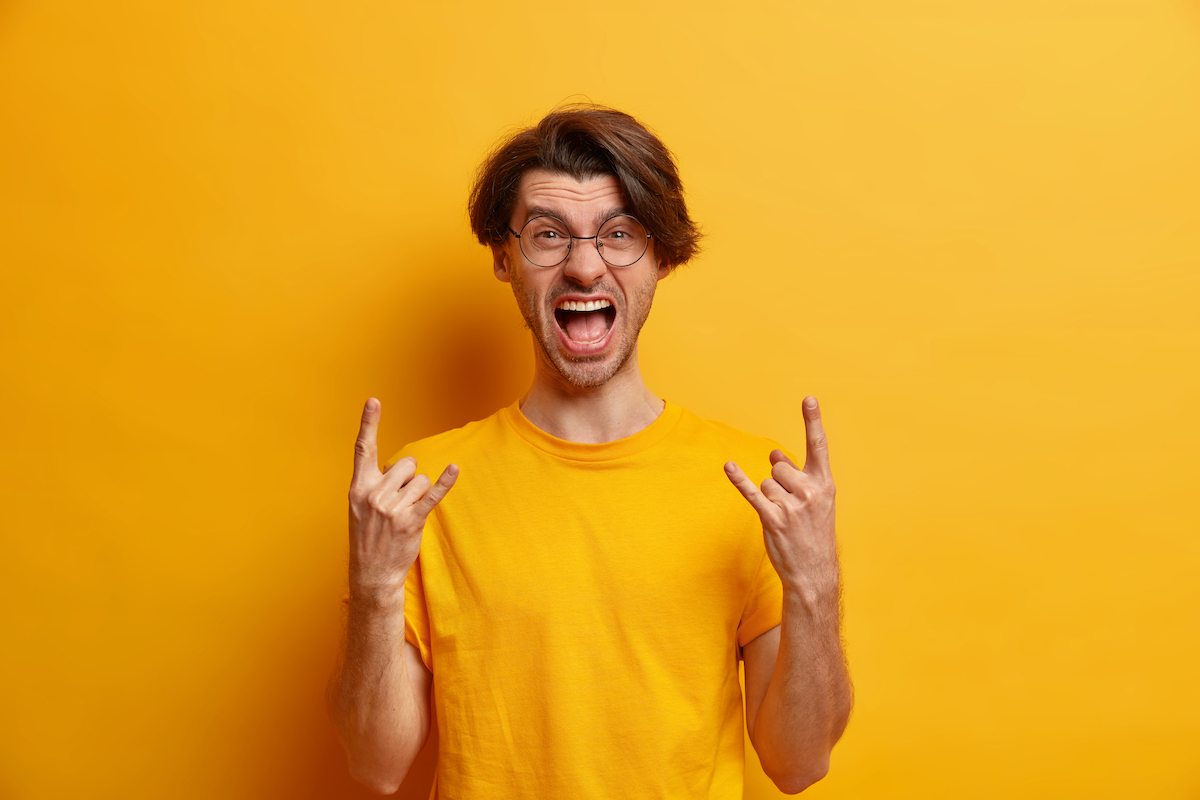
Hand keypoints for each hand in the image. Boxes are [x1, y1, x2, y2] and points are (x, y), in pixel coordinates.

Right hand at [347, 398, 457, 604]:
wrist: (371, 573)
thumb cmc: (369, 537)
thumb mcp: (360, 507)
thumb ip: (375, 483)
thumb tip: (400, 466)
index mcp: (358, 488)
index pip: (363, 449)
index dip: (369, 423)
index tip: (374, 400)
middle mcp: (374, 494)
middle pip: (406, 463)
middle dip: (408, 478)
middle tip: (398, 503)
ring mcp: (392, 508)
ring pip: (421, 479)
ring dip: (419, 494)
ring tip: (405, 515)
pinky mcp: (411, 521)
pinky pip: (432, 495)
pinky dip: (445, 482)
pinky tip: (454, 469)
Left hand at [724, 396, 837, 597]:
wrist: (813, 572)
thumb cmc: (814, 533)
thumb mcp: (815, 502)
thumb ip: (796, 474)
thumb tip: (774, 453)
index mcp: (824, 484)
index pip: (818, 446)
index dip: (813, 421)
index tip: (809, 398)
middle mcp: (810, 491)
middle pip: (779, 466)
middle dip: (778, 481)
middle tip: (791, 507)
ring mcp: (791, 505)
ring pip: (765, 482)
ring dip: (769, 498)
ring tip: (784, 518)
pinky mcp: (772, 518)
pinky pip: (751, 491)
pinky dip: (738, 479)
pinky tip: (729, 466)